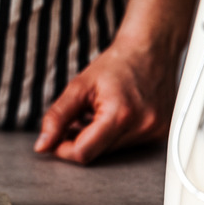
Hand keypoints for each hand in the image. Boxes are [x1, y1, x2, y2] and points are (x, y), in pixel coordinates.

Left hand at [33, 37, 175, 163]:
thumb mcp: (78, 87)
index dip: (63, 150)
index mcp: (121, 115)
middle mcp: (143, 127)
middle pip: (97, 154)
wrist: (150, 50)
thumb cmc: (116, 65)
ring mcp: (155, 132)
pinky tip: (111, 116)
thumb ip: (57, 118)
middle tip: (75, 119)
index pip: (84, 152)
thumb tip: (43, 145)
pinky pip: (127, 146)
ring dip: (96, 139)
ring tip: (95, 113)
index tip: (54, 141)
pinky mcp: (160, 134)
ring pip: (111, 152)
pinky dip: (112, 136)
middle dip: (79, 141)